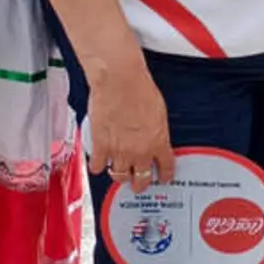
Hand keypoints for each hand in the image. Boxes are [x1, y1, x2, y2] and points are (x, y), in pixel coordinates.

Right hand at [86, 62, 175, 192]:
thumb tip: (153, 134)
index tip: (163, 177)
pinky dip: (97, 166)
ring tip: (119, 173)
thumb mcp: (158, 111)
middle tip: (139, 182)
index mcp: (158, 141)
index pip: (166, 167)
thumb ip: (156, 129)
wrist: (119, 81)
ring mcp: (119, 151)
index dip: (165, 175)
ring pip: (119, 177)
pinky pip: (97, 167)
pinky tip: (99, 163)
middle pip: (141, 179)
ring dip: (120, 176)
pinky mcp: (100, 147)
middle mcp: (140, 151)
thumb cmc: (139, 88)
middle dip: (141, 183)